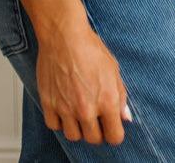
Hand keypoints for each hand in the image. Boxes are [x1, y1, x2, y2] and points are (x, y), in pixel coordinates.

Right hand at [36, 18, 131, 145]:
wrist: (63, 35)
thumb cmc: (89, 47)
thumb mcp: (113, 69)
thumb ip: (120, 96)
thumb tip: (125, 117)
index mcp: (107, 101)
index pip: (114, 137)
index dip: (114, 133)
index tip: (111, 127)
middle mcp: (86, 109)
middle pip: (94, 139)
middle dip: (97, 131)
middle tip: (95, 119)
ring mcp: (66, 108)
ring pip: (73, 136)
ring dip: (78, 128)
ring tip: (79, 114)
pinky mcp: (49, 102)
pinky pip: (54, 126)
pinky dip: (59, 121)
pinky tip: (64, 109)